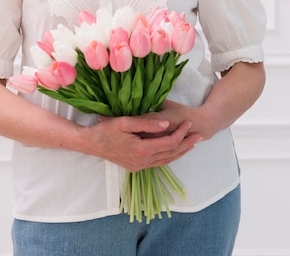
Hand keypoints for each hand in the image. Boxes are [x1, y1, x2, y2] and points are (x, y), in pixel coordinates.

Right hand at [87, 114, 201, 171]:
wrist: (90, 143)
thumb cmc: (106, 129)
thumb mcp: (125, 121)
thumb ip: (147, 123)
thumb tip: (167, 124)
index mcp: (142, 150)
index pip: (169, 142)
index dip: (181, 133)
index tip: (189, 123)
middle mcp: (143, 161)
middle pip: (171, 153)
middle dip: (186, 144)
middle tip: (199, 135)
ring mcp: (139, 166)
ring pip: (166, 160)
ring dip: (180, 152)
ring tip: (192, 144)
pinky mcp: (135, 167)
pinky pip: (158, 163)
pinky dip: (169, 156)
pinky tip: (173, 151)